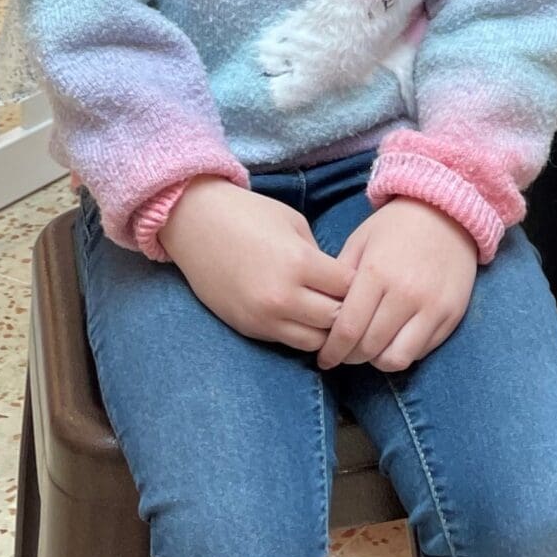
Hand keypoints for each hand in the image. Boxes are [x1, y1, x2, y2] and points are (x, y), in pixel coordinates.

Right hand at [159, 180, 353, 350]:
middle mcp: (284, 297)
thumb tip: (337, 282)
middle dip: (347, 311)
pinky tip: (303, 317)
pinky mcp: (249, 329)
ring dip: (326, 329)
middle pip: (336, 320)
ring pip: (315, 342)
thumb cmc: (249, 214)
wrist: (196, 224)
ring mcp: (264, 318)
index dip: (359, 284)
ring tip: (327, 312)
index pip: (349, 289)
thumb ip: (318, 255)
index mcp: (300, 263)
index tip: (360, 279)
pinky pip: (288, 342)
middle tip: (350, 301)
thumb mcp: (294, 223)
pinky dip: (301, 333)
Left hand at [317, 199, 477, 373]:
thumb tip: (322, 313)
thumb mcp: (361, 240)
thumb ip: (340, 278)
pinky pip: (421, 351)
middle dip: (350, 357)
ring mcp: (432, 307)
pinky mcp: (451, 315)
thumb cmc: (397, 225)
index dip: (332, 351)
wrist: (448, 210)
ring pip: (396, 359)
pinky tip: (394, 338)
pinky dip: (403, 352)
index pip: (348, 329)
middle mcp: (405, 293)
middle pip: (369, 348)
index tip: (325, 358)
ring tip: (370, 349)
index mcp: (376, 273)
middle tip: (344, 353)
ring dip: (377, 360)